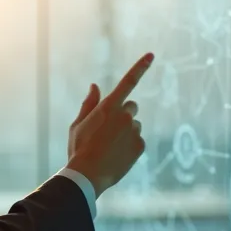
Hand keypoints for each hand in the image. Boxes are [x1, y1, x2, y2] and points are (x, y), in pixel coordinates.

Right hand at [66, 53, 153, 196]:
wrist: (88, 175)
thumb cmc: (79, 149)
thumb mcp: (78, 124)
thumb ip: (89, 103)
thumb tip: (95, 86)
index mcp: (109, 106)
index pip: (128, 81)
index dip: (140, 67)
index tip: (151, 55)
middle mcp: (125, 115)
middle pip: (131, 106)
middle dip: (123, 113)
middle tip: (109, 130)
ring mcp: (134, 131)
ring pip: (134, 125)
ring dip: (126, 131)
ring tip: (110, 147)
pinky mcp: (140, 145)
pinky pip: (138, 140)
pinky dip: (130, 145)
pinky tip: (117, 155)